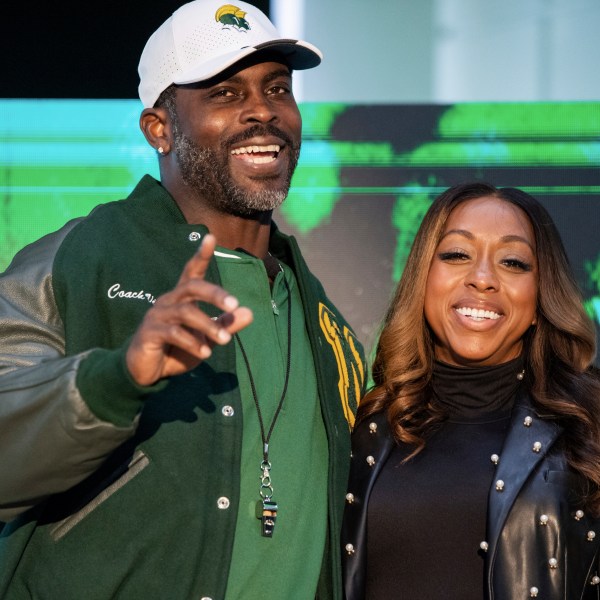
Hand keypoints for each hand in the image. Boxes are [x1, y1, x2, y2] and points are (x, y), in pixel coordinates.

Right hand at [126, 234, 252, 385]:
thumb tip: (250, 312)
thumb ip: (225, 325)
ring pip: (186, 312)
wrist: (147, 372)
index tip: (211, 237)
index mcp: (182, 298)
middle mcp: (169, 301)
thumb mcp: (207, 339)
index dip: (201, 255)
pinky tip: (205, 353)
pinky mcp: (149, 332)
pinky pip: (173, 333)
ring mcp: (157, 315)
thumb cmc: (177, 350)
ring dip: (208, 326)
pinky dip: (192, 342)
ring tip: (225, 341)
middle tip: (234, 305)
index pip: (192, 271)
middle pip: (192, 287)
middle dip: (215, 294)